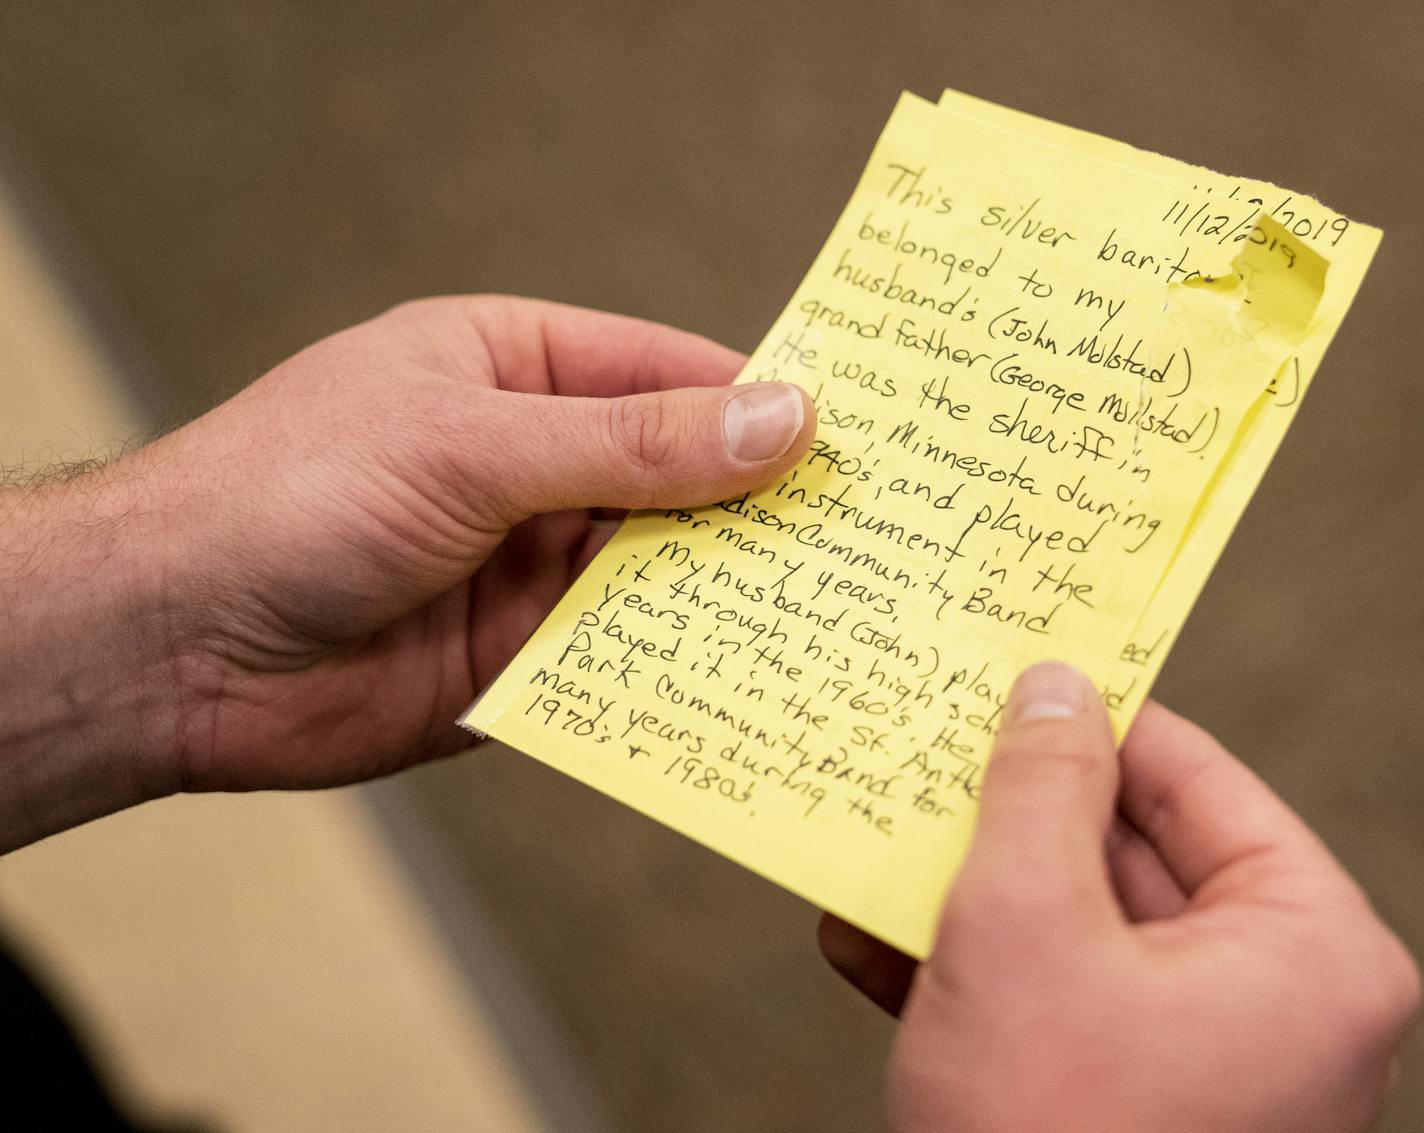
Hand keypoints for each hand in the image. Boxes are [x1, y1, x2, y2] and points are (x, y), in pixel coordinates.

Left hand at [0, 297, 812, 847]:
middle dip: (756, 507)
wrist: (171, 645)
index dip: (757, 400)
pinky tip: (746, 680)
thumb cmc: (297, 493)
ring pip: (656, 575)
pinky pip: (618, 658)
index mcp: (511, 371)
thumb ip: (633, 444)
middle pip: (675, 479)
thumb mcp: (476, 444)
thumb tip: (780, 420)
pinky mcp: (517, 659)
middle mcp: (528, 465)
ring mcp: (524, 564)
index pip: (663, 373)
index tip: (856, 434)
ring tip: (833, 612)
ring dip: (726, 594)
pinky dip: (674, 669)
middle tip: (867, 536)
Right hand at [821, 663, 1419, 1132]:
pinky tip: (865, 935)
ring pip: (1072, 926)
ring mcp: (1195, 1062)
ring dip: (965, 887)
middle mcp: (1269, 1001)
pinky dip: (962, 968)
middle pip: (1125, 850)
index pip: (1195, 777)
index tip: (1012, 670)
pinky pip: (1046, 1002)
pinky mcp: (1122, 1105)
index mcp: (1305, 949)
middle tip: (928, 750)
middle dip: (1007, 810)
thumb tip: (1052, 685)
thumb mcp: (1024, 926)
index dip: (1094, 716)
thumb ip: (1038, 788)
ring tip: (880, 836)